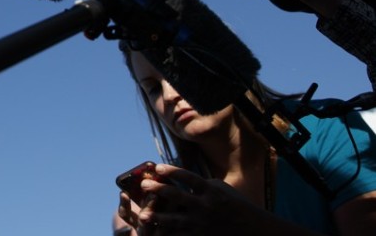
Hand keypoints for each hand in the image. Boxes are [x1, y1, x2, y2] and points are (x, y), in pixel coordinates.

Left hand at [137, 164, 273, 235]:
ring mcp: (202, 224)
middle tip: (143, 185)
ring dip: (157, 218)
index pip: (189, 178)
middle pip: (177, 197)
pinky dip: (168, 235)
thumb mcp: (222, 189)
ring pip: (175, 221)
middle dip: (158, 190)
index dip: (172, 172)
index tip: (157, 167)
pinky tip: (156, 234)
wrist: (253, 230)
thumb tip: (180, 177)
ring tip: (142, 215)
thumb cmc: (235, 205)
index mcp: (211, 191)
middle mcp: (205, 207)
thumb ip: (202, 183)